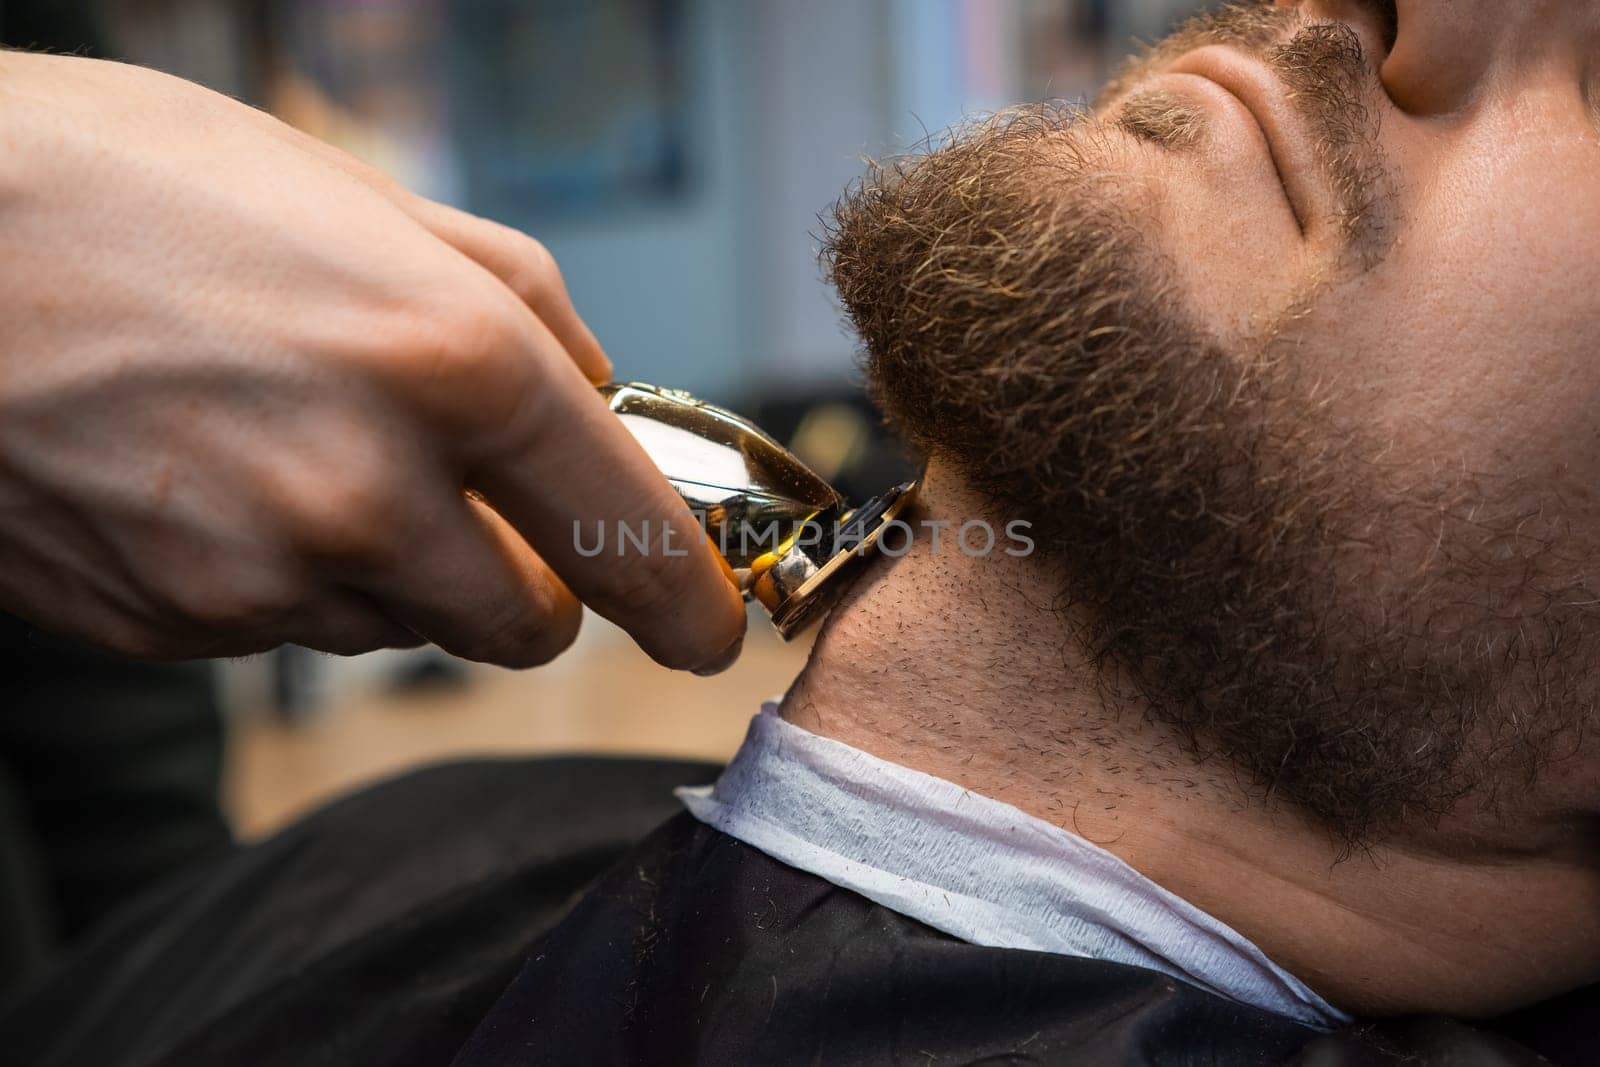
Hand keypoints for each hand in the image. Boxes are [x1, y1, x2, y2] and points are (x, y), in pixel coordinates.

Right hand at [0, 52, 745, 670]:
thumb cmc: (133, 185)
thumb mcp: (364, 198)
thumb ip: (518, 303)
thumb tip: (598, 394)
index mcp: (449, 363)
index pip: (627, 537)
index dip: (685, 601)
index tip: (705, 631)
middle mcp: (369, 491)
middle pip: (526, 626)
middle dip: (526, 583)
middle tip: (479, 508)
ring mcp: (262, 576)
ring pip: (406, 628)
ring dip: (397, 569)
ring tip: (300, 449)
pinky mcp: (175, 627)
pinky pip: (293, 630)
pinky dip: (292, 577)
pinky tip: (218, 481)